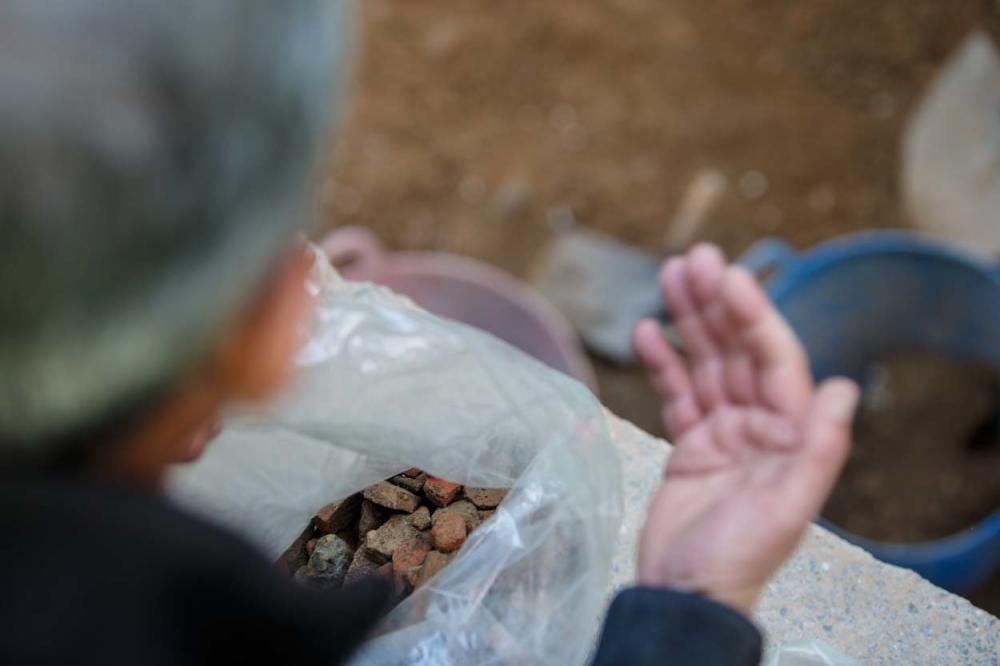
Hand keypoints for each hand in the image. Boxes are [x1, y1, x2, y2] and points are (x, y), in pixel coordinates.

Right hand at [633, 244, 858, 613]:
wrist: (686, 593)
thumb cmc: (737, 556)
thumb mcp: (786, 508)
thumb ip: (818, 449)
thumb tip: (842, 386)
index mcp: (790, 434)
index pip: (773, 360)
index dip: (753, 316)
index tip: (729, 276)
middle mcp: (760, 425)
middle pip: (737, 351)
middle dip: (716, 304)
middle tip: (694, 257)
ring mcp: (723, 431)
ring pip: (706, 362)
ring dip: (689, 320)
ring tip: (670, 275)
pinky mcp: (690, 444)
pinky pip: (676, 392)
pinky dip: (663, 361)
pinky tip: (647, 330)